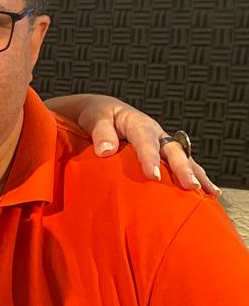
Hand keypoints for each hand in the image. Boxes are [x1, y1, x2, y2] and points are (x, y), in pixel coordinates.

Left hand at [51, 94, 217, 194]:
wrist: (104, 112)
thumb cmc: (98, 116)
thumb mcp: (96, 118)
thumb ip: (101, 132)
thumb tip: (106, 151)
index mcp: (138, 123)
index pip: (145, 140)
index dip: (150, 158)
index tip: (153, 176)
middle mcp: (156, 133)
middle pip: (173, 150)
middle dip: (183, 168)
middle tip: (191, 185)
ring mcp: (163, 144)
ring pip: (184, 158)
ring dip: (197, 174)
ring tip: (210, 192)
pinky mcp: (165, 154)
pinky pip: (183, 164)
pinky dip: (197, 177)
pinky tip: (209, 193)